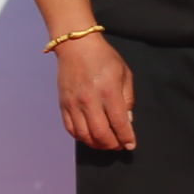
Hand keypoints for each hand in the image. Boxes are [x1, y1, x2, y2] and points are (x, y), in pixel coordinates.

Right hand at [55, 33, 136, 150]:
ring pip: (84, 135)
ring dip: (96, 144)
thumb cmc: (105, 58)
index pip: (119, 122)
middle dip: (112, 145)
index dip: (126, 137)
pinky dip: (81, 137)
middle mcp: (90, 100)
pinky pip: (70, 128)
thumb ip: (127, 98)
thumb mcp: (125, 74)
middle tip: (118, 146)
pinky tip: (89, 137)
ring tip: (105, 144)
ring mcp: (73, 104)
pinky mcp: (62, 105)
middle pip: (100, 133)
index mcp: (109, 92)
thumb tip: (128, 120)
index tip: (130, 146)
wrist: (77, 47)